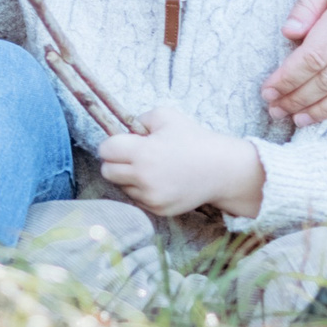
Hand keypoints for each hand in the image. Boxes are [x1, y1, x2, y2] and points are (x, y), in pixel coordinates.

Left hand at [96, 103, 264, 218]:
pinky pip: (137, 199)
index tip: (121, 143)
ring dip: (128, 177)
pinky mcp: (158, 210)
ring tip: (151, 168)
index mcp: (142, 152)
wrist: (221, 169)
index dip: (111, 144)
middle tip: (131, 156)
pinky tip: (160, 180)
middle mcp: (143, 178)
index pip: (105, 150)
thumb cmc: (193, 139)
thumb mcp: (165, 116)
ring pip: (121, 187)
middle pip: (107, 172)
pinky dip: (142, 190)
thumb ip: (139, 120)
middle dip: (114, 162)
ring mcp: (150, 197)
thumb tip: (122, 131)